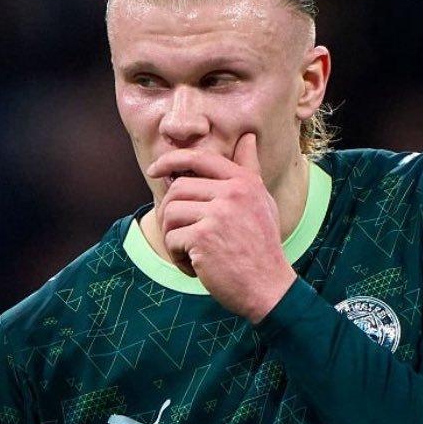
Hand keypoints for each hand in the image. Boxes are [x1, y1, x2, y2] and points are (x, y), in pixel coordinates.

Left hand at [147, 133, 295, 322]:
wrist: (268, 286)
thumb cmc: (261, 246)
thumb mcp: (261, 202)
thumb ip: (249, 170)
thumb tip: (247, 137)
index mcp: (244, 181)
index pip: (199, 159)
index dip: (171, 160)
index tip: (154, 171)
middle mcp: (232, 192)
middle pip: (177, 189)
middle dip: (170, 214)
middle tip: (180, 236)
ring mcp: (218, 214)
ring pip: (170, 213)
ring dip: (172, 237)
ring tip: (190, 253)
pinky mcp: (204, 237)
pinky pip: (171, 239)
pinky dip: (177, 257)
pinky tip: (195, 267)